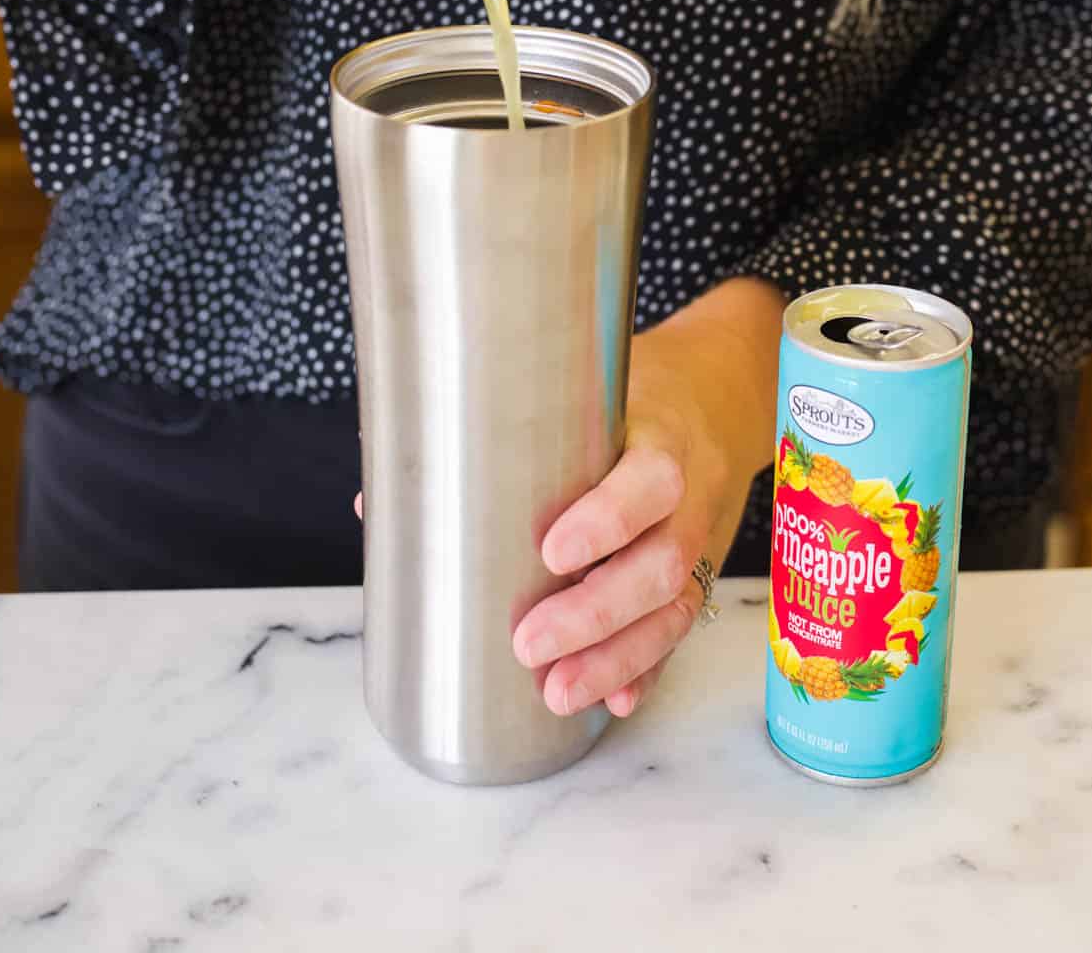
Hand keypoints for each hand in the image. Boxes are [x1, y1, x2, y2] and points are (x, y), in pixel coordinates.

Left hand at [510, 279, 781, 719]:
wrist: (720, 392)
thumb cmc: (628, 391)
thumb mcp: (578, 390)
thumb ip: (488, 436)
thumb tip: (370, 498)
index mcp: (659, 437)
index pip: (651, 480)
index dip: (608, 520)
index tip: (549, 551)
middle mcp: (688, 495)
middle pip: (660, 564)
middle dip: (595, 614)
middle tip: (527, 643)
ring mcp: (698, 539)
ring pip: (673, 608)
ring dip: (616, 658)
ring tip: (555, 692)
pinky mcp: (698, 574)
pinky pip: (680, 631)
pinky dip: (648, 670)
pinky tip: (613, 701)